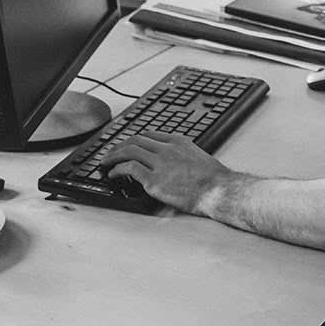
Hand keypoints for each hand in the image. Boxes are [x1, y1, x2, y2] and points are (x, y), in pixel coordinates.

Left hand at [101, 132, 229, 213]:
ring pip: (129, 152)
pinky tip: (113, 174)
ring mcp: (159, 164)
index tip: (127, 144)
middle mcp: (167, 149)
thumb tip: (173, 164)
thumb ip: (182, 156)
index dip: (134, 140)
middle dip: (119, 145)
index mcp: (179, 141)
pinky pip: (129, 169)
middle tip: (110, 152)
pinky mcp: (154, 181)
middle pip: (136, 140)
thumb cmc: (214, 179)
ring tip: (106, 162)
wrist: (218, 190)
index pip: (150, 135)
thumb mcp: (198, 157)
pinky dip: (117, 170)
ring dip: (113, 156)